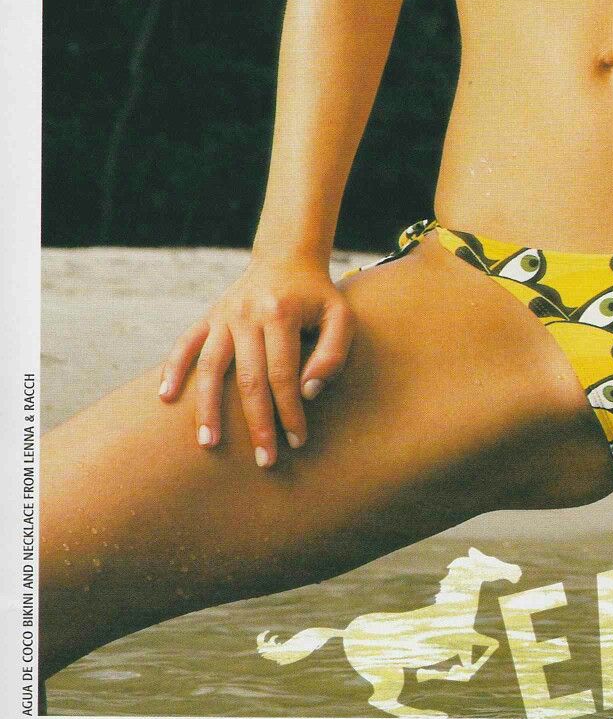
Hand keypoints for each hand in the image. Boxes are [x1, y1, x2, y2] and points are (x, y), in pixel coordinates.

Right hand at [156, 251, 355, 468]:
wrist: (287, 258)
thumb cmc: (318, 297)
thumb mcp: (340, 317)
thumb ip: (333, 354)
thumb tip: (307, 392)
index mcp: (281, 314)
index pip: (283, 375)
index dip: (290, 411)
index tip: (298, 441)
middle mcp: (247, 314)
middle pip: (248, 379)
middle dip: (257, 423)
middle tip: (264, 460)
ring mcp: (223, 315)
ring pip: (210, 367)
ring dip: (207, 408)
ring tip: (208, 443)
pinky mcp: (209, 316)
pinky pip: (185, 343)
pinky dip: (172, 368)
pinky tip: (165, 397)